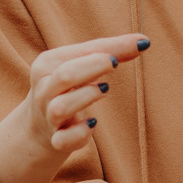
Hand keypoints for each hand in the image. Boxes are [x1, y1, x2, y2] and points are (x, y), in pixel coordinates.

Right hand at [0, 34, 146, 182]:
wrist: (38, 127)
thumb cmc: (67, 88)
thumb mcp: (81, 66)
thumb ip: (110, 52)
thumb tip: (143, 41)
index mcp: (46, 64)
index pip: (80, 51)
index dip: (109, 48)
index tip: (139, 45)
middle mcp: (44, 89)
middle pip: (66, 75)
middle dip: (94, 67)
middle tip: (114, 64)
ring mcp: (48, 116)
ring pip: (61, 107)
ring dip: (87, 97)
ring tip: (103, 90)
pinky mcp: (55, 141)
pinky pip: (64, 140)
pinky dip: (81, 133)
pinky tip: (93, 124)